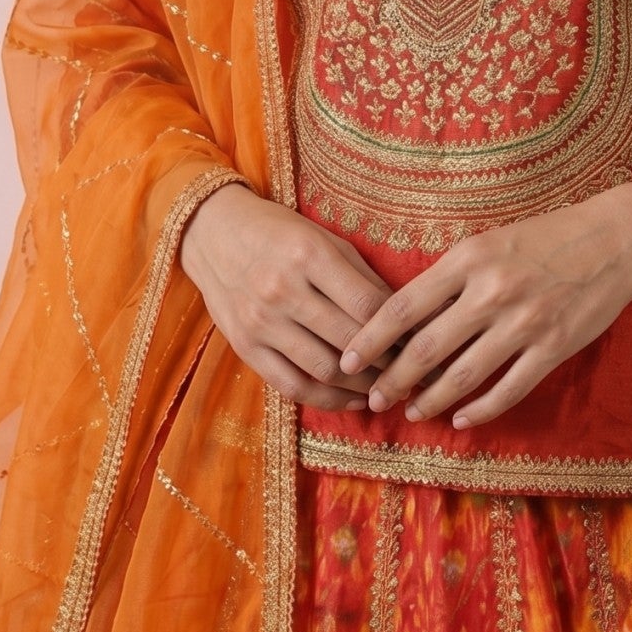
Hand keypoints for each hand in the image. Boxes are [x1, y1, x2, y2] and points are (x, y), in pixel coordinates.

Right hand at [181, 184, 406, 409]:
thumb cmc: (279, 232)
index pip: (368, 305)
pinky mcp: (245, 346)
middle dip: (388, 362)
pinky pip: (292, 385)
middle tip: (412, 371)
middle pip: (350, 340)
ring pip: (324, 369)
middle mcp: (283, 289)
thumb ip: (360, 275)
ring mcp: (261, 321)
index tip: (419, 341)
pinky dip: (327, 399)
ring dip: (363, 386)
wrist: (213, 232)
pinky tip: (352, 399)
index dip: (399, 329)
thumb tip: (404, 315)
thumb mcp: (322, 237)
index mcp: (309, 254)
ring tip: (387, 388)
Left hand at [335, 195, 631, 429]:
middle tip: (374, 398)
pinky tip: (463, 419)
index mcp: (469, 259)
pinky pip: (509, 388)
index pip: (403, 306)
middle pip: (426, 348)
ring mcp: (524, 322)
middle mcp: (492, 291)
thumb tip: (404, 318)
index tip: (346, 360)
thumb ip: (451, 276)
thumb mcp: (490, 241)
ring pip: (463, 375)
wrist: (615, 239)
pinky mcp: (554, 347)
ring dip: (432, 399)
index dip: (369, 339)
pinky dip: (481, 409)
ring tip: (413, 411)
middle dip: (393, 379)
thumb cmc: (545, 238)